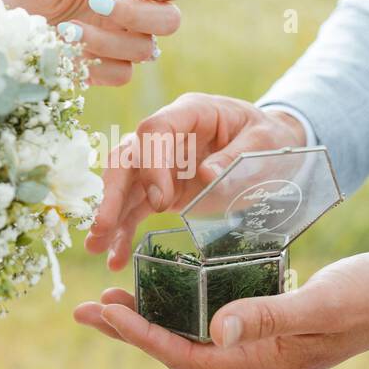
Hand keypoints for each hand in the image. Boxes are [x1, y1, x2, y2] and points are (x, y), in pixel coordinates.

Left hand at [0, 0, 183, 85]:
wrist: (3, 24)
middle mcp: (133, 16)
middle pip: (170, 20)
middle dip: (138, 13)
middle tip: (99, 4)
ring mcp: (121, 46)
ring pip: (145, 50)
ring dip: (107, 39)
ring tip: (68, 28)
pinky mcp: (105, 71)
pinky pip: (122, 74)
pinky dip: (97, 62)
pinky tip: (68, 51)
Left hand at [73, 253, 368, 368]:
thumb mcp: (321, 302)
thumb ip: (268, 315)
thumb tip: (214, 330)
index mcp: (264, 362)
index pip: (185, 355)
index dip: (139, 336)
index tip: (99, 312)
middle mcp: (257, 359)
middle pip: (179, 350)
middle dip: (130, 330)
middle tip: (84, 308)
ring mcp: (265, 343)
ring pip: (194, 335)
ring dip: (153, 318)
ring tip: (113, 299)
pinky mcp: (273, 321)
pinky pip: (216, 320)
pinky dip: (185, 304)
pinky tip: (170, 285)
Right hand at [85, 93, 306, 269]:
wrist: (272, 149)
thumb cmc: (270, 139)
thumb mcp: (265, 143)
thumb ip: (237, 157)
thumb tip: (206, 175)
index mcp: (192, 112)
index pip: (155, 129)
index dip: (150, 164)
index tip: (161, 202)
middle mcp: (169, 134)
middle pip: (129, 156)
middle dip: (112, 192)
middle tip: (102, 226)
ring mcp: (162, 161)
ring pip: (124, 183)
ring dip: (109, 214)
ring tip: (96, 247)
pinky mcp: (162, 187)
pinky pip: (136, 206)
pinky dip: (124, 230)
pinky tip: (114, 255)